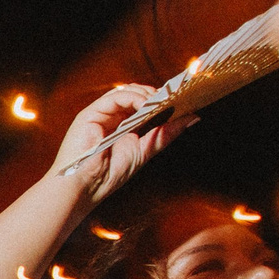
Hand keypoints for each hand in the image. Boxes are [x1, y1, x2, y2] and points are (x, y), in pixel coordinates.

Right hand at [51, 83, 193, 206]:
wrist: (86, 187)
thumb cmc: (108, 175)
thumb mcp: (145, 151)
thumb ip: (166, 133)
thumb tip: (192, 117)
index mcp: (121, 126)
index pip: (143, 105)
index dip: (160, 101)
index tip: (181, 101)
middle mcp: (110, 117)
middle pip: (135, 94)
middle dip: (156, 95)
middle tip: (174, 99)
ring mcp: (100, 114)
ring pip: (126, 91)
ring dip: (148, 94)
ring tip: (162, 103)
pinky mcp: (91, 113)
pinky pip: (116, 97)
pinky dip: (135, 98)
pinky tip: (146, 106)